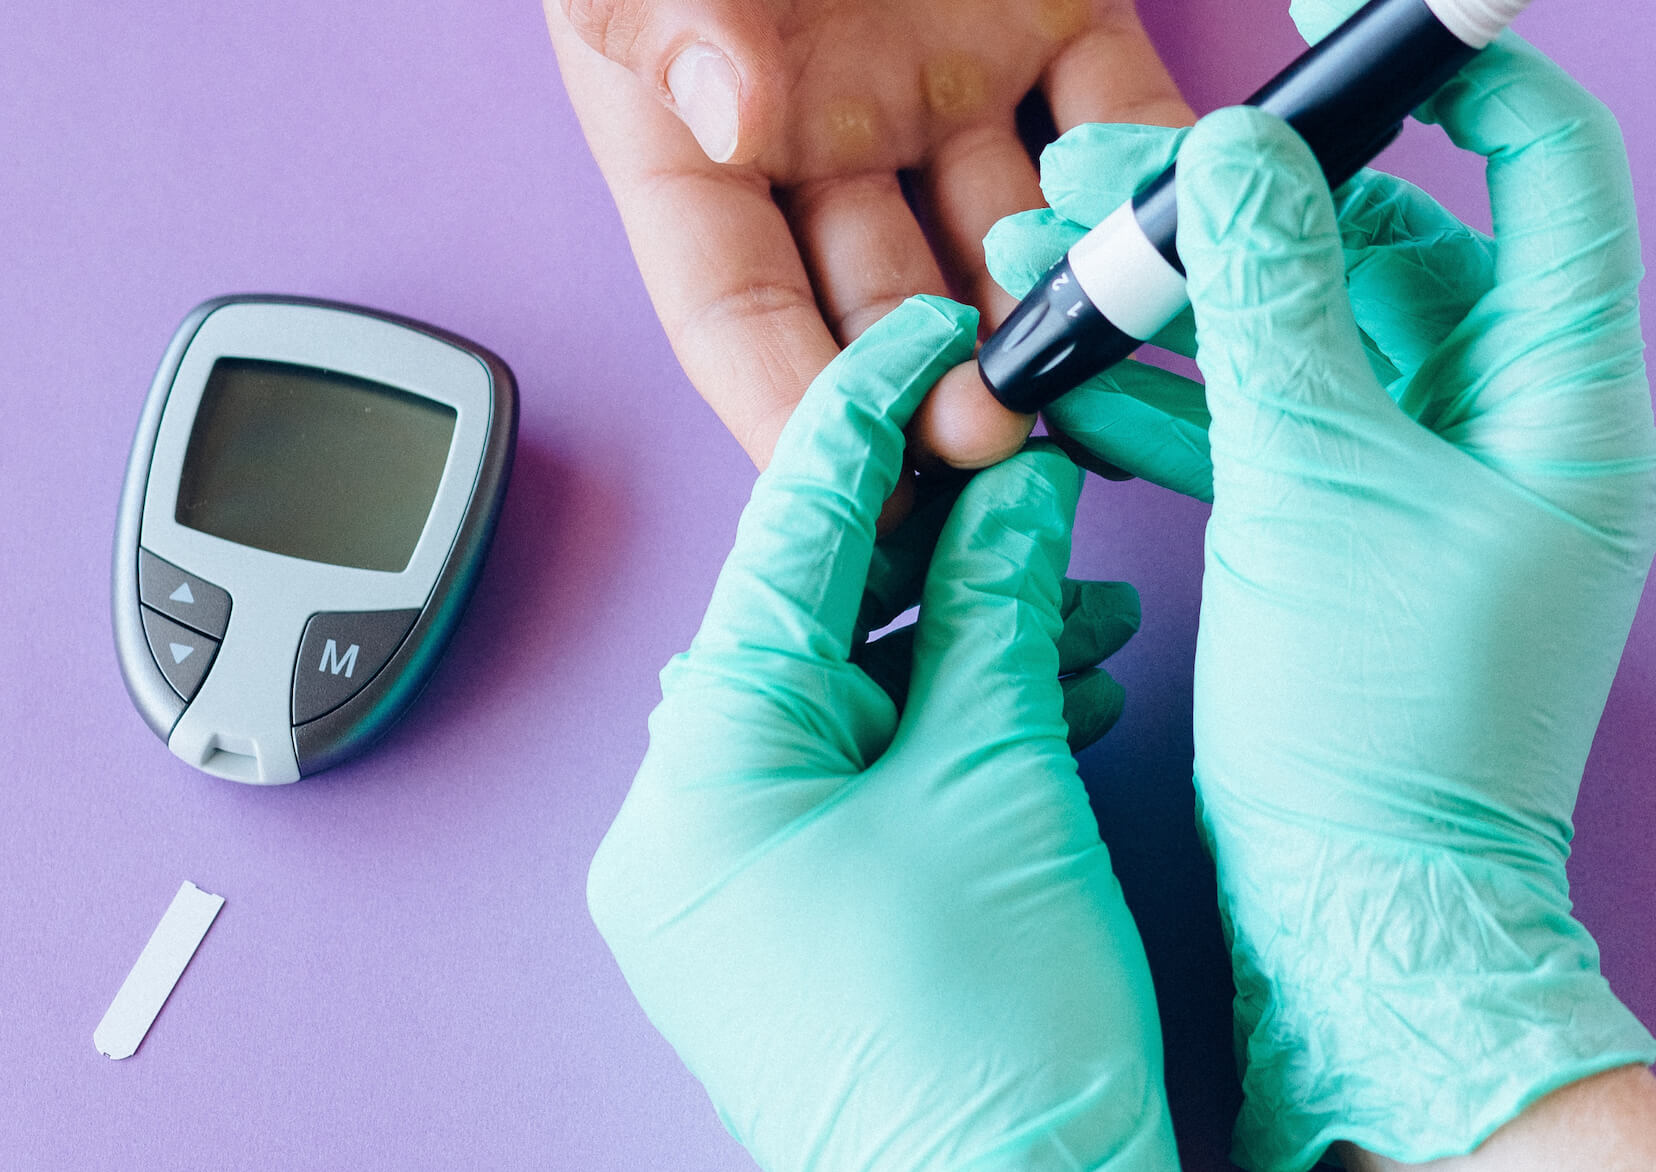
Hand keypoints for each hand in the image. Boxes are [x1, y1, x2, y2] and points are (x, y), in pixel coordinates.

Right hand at [543, 0, 1191, 470]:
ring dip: (1052, 315)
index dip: (779, 407)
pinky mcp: (1051, 15)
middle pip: (880, 305)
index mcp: (691, 136)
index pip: (731, 311)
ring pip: (1005, 236)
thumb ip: (670, 14)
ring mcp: (941, 82)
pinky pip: (1114, 113)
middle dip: (935, 392)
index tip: (842, 488)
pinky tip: (1186, 229)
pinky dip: (1157, 175)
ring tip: (1102, 374)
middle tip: (996, 448)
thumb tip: (728, 113)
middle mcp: (819, 136)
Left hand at [587, 296, 1176, 1168]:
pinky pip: (865, 768)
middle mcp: (688, 809)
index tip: (932, 333)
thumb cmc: (985, 1040)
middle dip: (941, 536)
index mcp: (705, 758)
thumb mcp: (1000, 781)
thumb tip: (1014, 488)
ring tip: (1076, 592)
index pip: (790, 535)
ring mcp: (735, 863)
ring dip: (971, 633)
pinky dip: (956, 719)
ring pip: (853, 691)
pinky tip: (1051, 683)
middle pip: (816, 610)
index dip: (872, 416)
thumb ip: (1002, 611)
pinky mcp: (794, 900)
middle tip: (1031, 461)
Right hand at [984, 26, 1655, 1171]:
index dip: (1444, 83)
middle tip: (1097, 176)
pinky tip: (1061, 382)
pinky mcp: (1321, 542)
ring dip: (1164, 303)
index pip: (1533, 177)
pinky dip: (1159, 401)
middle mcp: (1489, 428)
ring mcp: (1401, 487)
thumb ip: (1274, 303)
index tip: (1330, 33)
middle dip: (1230, 204)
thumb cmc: (1377, 719)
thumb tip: (1243, 153)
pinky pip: (1242, 433)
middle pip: (1371, 250)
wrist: (1353, 909)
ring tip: (1037, 264)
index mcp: (1552, 397)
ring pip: (1283, 344)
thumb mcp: (1316, 483)